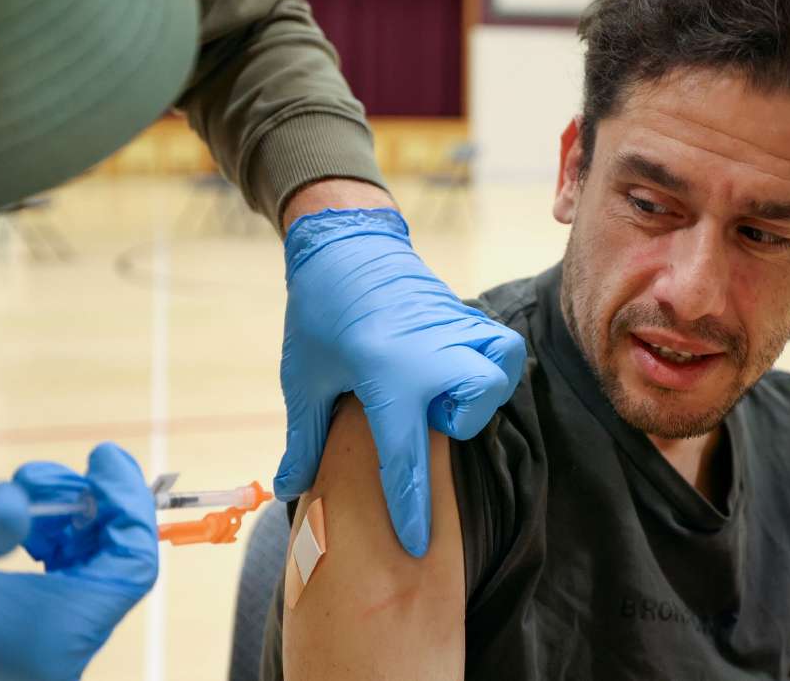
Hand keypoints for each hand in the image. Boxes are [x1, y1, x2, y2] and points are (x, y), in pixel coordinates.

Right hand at [0, 443, 156, 680]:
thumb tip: (16, 502)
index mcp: (54, 640)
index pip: (133, 565)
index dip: (128, 504)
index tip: (104, 455)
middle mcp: (62, 656)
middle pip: (114, 564)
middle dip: (88, 505)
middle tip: (37, 473)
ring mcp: (47, 654)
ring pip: (91, 571)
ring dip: (67, 522)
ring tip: (21, 491)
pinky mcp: (29, 647)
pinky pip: (67, 587)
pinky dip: (53, 547)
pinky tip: (20, 526)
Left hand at [275, 208, 524, 556]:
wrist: (343, 242)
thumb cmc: (318, 312)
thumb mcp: (304, 378)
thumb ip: (304, 437)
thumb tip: (289, 488)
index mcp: (386, 374)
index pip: (405, 457)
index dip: (410, 510)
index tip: (416, 546)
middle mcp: (430, 353)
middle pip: (474, 408)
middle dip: (456, 424)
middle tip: (421, 412)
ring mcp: (454, 330)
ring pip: (499, 373)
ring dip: (477, 392)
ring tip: (441, 389)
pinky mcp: (465, 315)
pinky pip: (499, 348)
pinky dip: (488, 364)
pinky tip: (454, 369)